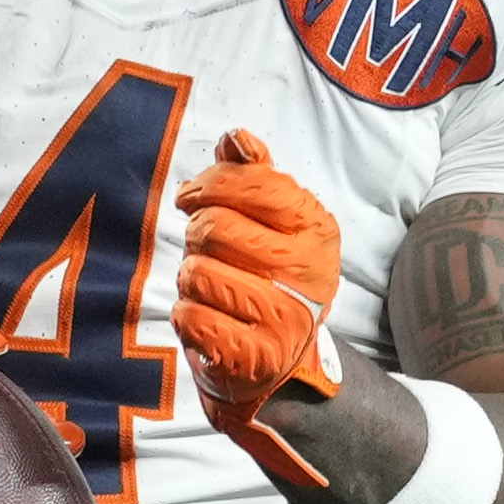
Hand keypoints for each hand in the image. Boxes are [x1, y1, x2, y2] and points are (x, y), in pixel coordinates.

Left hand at [169, 134, 345, 480]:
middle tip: (207, 251)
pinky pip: (188, 316)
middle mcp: (307, 273)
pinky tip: (209, 319)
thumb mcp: (276, 223)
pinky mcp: (251, 356)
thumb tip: (237, 139)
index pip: (256, 184)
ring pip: (196, 273)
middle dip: (197, 236)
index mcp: (317, 230)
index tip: (193, 196)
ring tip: (213, 288)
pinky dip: (187, 315)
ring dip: (191, 279)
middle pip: (215, 228)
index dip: (211, 184)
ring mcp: (282, 318)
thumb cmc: (269, 278)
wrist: (280, 364)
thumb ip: (256, 175)